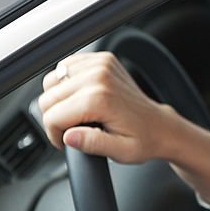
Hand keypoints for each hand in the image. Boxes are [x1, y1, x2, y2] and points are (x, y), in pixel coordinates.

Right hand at [38, 52, 178, 163]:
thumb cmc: (144, 139)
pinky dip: (65, 83)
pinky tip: (80, 97)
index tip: (67, 141)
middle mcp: (99, 77)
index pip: (52, 116)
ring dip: (59, 99)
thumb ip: (92, 144)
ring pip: (51, 82)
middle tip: (74, 129)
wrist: (161, 126)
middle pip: (48, 98)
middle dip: (55, 118)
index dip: (56, 135)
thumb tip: (68, 137)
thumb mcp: (120, 151)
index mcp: (101, 98)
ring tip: (79, 113)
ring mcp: (101, 65)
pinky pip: (64, 68)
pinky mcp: (102, 60)